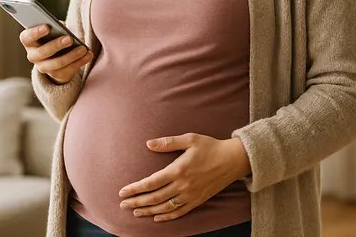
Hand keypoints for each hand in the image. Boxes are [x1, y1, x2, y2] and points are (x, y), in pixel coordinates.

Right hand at [19, 24, 92, 83]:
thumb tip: (63, 26)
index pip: (27, 37)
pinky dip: (80, 61)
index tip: (47, 27)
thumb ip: (55, 27)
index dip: (36, 32)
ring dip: (71, 55)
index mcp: (29, 41)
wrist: (56, 56)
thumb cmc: (53, 36)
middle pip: (43, 52)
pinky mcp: (57, 75)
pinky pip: (68, 70)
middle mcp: (33, 56)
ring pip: (57, 64)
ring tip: (83, 48)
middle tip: (69, 38)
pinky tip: (88, 55)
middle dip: (57, 45)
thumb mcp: (53, 30)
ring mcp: (43, 67)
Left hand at [118, 133, 250, 221]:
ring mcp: (190, 195)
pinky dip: (166, 216)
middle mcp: (183, 185)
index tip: (122, 192)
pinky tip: (157, 217)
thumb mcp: (190, 139)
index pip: (151, 182)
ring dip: (148, 210)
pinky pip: (179, 212)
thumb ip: (168, 142)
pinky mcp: (198, 200)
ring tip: (135, 211)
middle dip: (136, 201)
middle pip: (154, 197)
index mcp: (178, 169)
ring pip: (165, 207)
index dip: (135, 188)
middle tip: (122, 204)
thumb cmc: (210, 146)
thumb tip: (148, 144)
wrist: (233, 160)